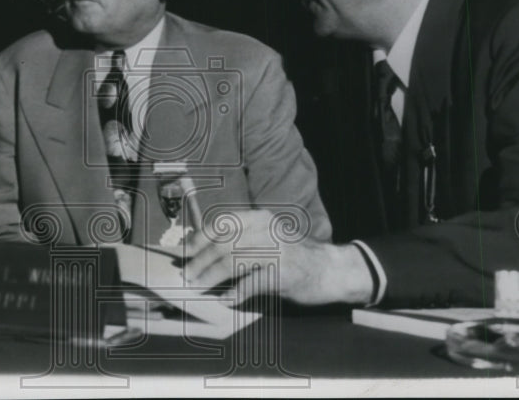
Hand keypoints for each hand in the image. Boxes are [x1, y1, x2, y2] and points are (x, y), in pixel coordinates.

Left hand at [183, 209, 375, 304]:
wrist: (332, 269)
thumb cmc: (296, 255)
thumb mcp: (269, 237)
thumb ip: (244, 239)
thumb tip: (208, 250)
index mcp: (261, 219)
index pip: (222, 224)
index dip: (201, 238)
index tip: (187, 251)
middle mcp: (267, 230)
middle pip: (223, 245)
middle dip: (201, 261)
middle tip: (188, 275)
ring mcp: (275, 251)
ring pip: (232, 263)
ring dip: (211, 277)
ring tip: (200, 286)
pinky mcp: (283, 273)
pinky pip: (250, 284)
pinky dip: (235, 293)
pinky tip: (226, 299)